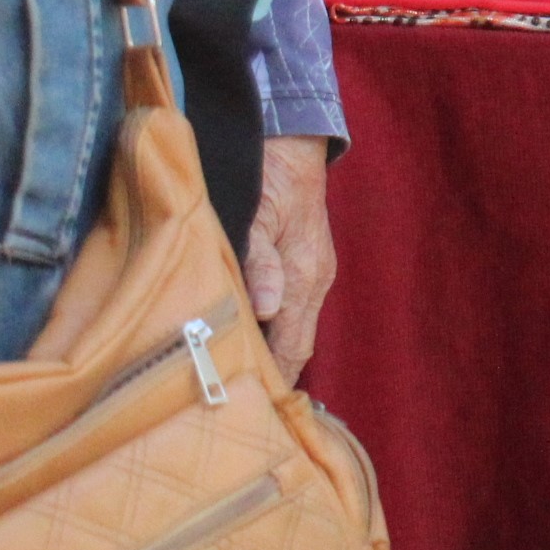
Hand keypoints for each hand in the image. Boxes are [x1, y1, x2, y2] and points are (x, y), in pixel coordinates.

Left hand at [245, 134, 339, 378]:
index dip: (273, 380)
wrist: (294, 143)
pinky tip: (252, 330)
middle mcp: (316, 282)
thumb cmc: (270, 174)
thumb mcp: (258, 212)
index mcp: (305, 277)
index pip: (293, 348)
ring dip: (273, 349)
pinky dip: (276, 327)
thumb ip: (261, 260)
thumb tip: (267, 309)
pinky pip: (295, 308)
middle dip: (272, 372)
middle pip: (296, 345)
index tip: (246, 406)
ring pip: (296, 328)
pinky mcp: (310, 263)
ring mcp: (316, 273)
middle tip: (234, 397)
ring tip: (237, 371)